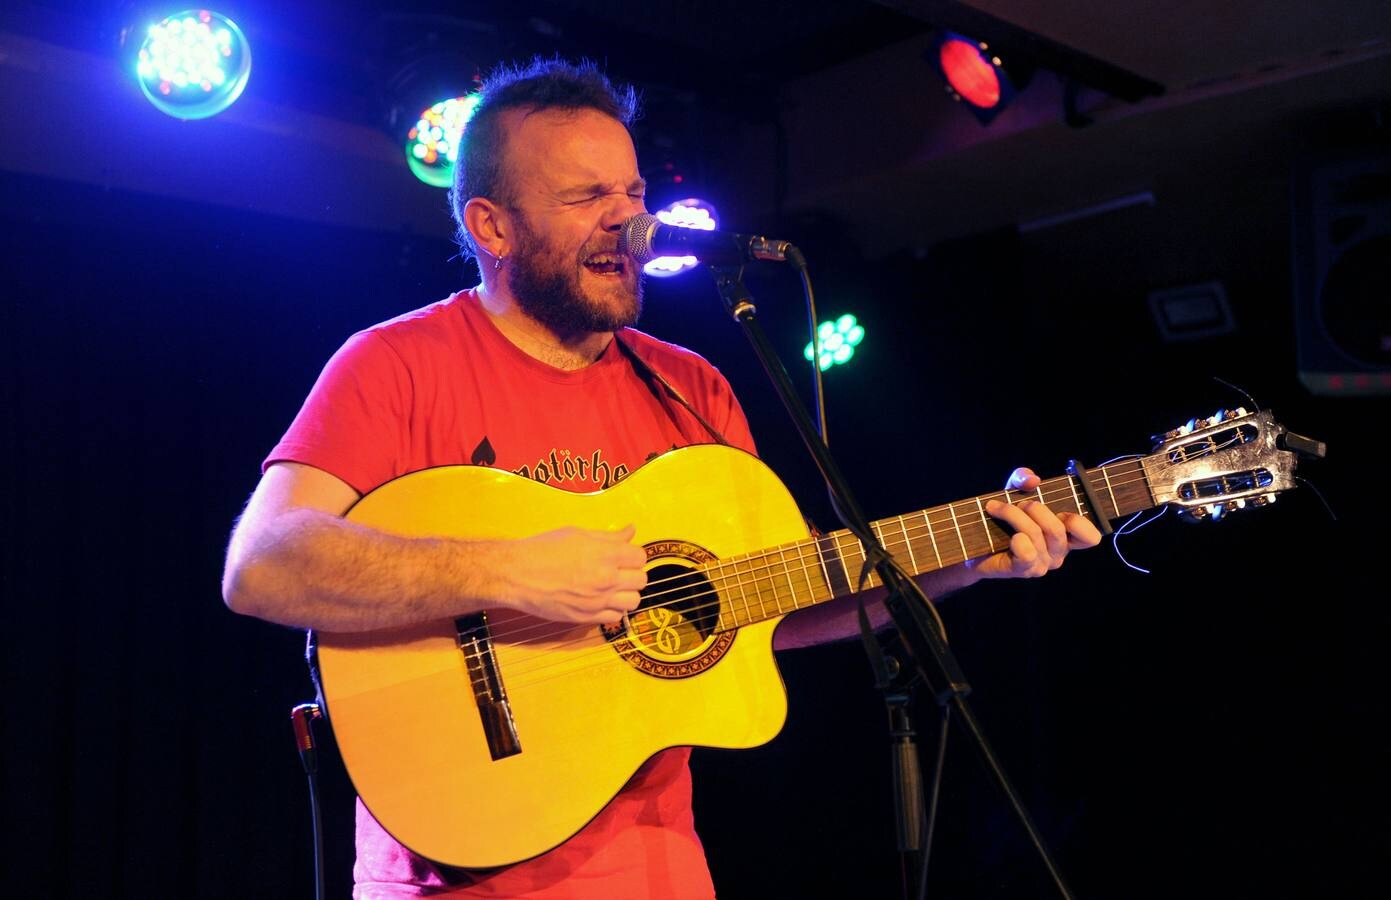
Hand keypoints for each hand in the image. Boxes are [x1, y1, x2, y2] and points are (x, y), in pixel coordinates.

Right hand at [503, 524, 646, 623]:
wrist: (517, 574)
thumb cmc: (543, 549)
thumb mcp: (578, 534)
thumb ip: (608, 536)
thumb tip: (630, 530)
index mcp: (605, 554)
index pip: (640, 557)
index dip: (633, 556)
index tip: (624, 556)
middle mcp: (606, 578)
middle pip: (641, 580)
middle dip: (633, 574)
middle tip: (619, 571)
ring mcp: (598, 600)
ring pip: (633, 602)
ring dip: (627, 594)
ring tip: (613, 588)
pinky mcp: (587, 617)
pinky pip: (616, 617)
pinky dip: (613, 610)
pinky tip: (601, 601)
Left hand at [968, 467, 1102, 579]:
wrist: (972, 540)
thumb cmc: (1000, 516)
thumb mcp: (1013, 490)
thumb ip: (1024, 477)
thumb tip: (1034, 480)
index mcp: (1064, 536)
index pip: (1091, 537)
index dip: (1080, 522)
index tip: (1059, 510)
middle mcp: (1057, 553)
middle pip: (1057, 528)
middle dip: (1034, 508)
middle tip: (1017, 503)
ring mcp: (1042, 564)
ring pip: (1036, 534)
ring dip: (1013, 515)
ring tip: (997, 509)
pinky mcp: (1023, 570)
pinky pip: (1027, 552)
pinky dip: (1015, 538)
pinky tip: (1006, 536)